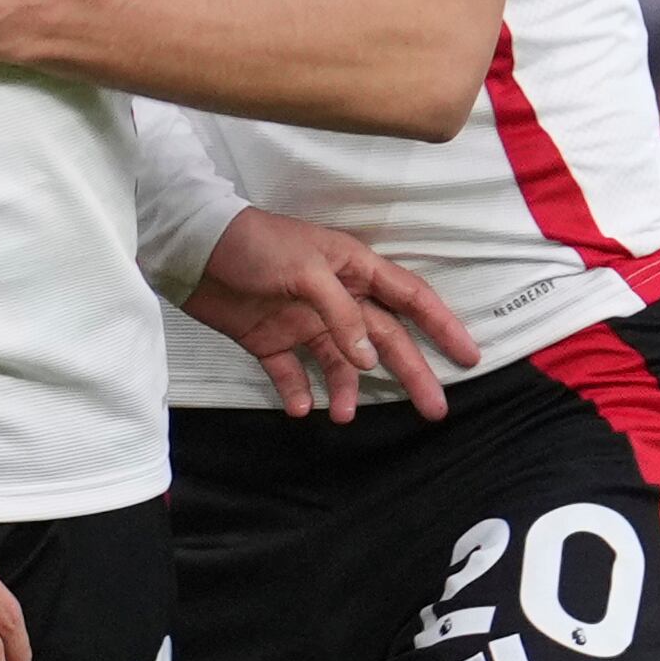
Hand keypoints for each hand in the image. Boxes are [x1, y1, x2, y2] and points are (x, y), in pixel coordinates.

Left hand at [184, 208, 481, 421]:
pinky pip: (293, 374)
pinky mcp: (270, 341)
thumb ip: (340, 314)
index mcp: (353, 269)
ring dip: (347, 392)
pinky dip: (298, 393)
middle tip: (435, 410)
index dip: (441, 325)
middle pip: (384, 339)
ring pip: (341, 364)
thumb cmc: (254, 244)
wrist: (191, 249)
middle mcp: (335, 298)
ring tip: (345, 416)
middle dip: (411, 373)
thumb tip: (369, 360)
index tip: (468, 356)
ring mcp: (304, 321)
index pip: (409, 297)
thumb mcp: (306, 268)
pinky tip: (299, 409)